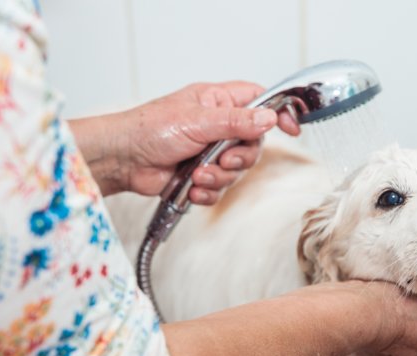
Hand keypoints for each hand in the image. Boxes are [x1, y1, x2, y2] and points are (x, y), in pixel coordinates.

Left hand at [69, 81, 299, 201]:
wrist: (123, 160)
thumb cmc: (150, 129)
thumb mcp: (197, 121)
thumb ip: (236, 121)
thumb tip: (268, 118)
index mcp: (217, 102)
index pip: (259, 101)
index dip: (277, 112)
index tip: (293, 128)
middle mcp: (217, 126)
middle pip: (253, 143)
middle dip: (239, 158)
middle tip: (223, 160)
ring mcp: (210, 152)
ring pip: (237, 170)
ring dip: (219, 177)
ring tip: (198, 176)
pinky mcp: (201, 175)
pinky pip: (220, 188)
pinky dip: (208, 192)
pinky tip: (193, 190)